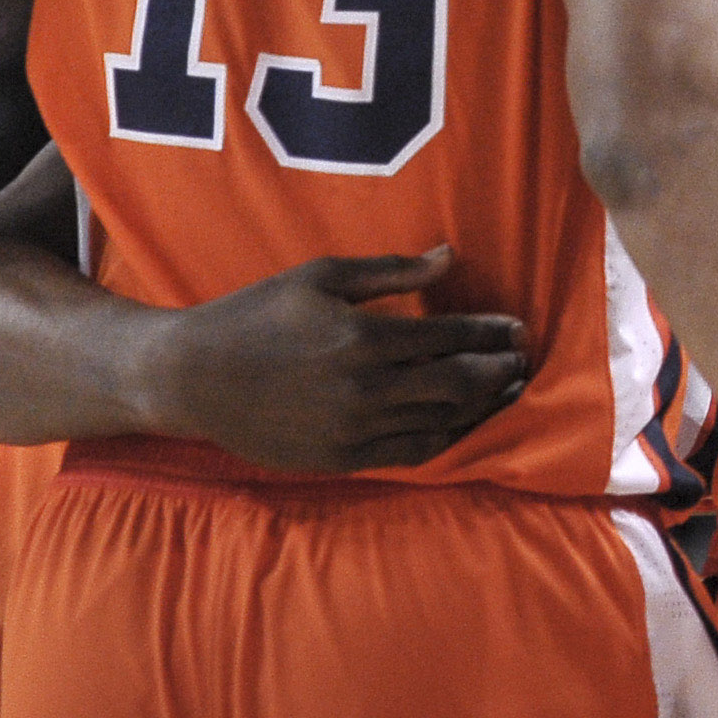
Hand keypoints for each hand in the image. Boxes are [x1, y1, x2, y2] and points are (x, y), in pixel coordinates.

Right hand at [135, 248, 528, 472]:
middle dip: (498, 369)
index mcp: (365, 337)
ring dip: (483, 406)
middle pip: (458, 383)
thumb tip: (449, 258)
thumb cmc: (257, 314)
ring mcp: (357, 429)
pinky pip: (412, 452)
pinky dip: (446, 437)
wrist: (193, 377)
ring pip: (443, 422)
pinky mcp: (343, 458)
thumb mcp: (321, 276)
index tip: (518, 327)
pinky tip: (463, 423)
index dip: (491, 332)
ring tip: (508, 390)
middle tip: (523, 358)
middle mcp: (368, 388)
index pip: (451, 336)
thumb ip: (391, 271)